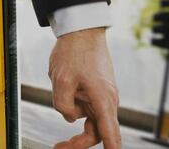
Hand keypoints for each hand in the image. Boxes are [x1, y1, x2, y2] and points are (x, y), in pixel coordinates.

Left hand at [49, 27, 120, 148]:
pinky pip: (85, 106)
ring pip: (88, 119)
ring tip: (59, 93)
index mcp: (102, 100)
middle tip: (58, 146)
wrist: (82, 31)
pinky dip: (74, 105)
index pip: (110, 135)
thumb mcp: (61, 80)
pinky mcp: (96, 90)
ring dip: (72, 117)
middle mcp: (106, 100)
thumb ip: (63, 105)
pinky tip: (64, 89)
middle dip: (77, 142)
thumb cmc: (74, 52)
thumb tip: (70, 117)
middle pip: (95, 132)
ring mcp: (102, 95)